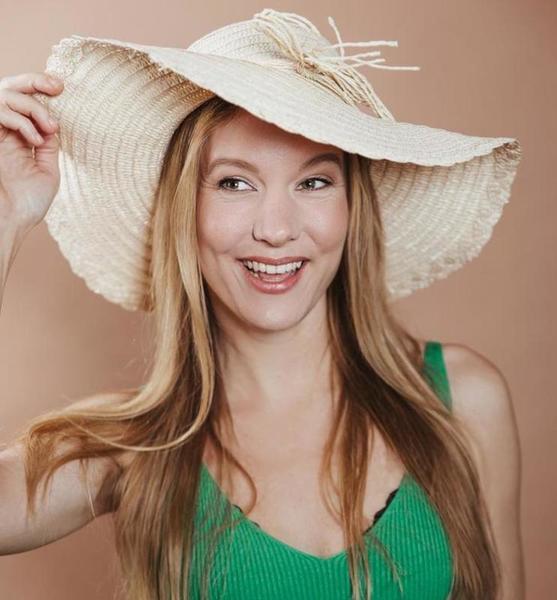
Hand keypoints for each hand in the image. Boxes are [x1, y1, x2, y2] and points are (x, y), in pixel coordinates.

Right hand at [0, 71, 63, 235]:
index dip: (39, 89)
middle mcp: (2, 133)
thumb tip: (53, 123)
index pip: (24, 103)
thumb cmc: (26, 205)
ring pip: (4, 94)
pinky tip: (34, 140)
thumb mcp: (46, 171)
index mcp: (16, 139)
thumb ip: (48, 146)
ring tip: (49, 128)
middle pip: (9, 89)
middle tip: (56, 86)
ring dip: (32, 106)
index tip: (59, 88)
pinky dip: (20, 120)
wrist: (9, 223)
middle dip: (33, 81)